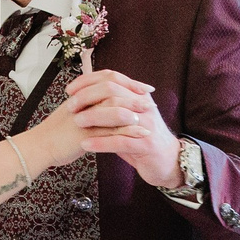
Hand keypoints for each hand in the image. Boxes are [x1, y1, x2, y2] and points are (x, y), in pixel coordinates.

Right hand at [29, 70, 154, 165]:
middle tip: (149, 96)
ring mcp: (84, 118)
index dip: (127, 82)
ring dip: (131, 108)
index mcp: (81, 95)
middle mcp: (83, 103)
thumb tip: (107, 102)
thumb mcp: (74, 114)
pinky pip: (110, 131)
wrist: (40, 147)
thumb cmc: (57, 133)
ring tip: (147, 112)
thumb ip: (89, 106)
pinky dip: (128, 131)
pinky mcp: (84, 135)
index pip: (107, 79)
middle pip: (112, 89)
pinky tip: (141, 133)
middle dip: (133, 92)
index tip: (143, 86)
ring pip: (112, 108)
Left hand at [61, 67, 180, 186]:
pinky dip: (101, 142)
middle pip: (112, 91)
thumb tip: (84, 95)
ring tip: (76, 122)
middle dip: (88, 96)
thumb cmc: (141, 140)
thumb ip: (111, 107)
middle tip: (70, 106)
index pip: (112, 78)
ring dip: (93, 116)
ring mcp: (146, 125)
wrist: (169, 161)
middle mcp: (144, 105)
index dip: (88, 81)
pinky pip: (120, 141)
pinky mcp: (146, 146)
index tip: (70, 89)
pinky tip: (85, 145)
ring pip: (117, 113)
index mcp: (138, 95)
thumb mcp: (128, 118)